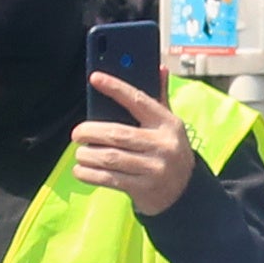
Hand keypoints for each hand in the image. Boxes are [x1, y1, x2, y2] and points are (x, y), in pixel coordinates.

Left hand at [70, 73, 198, 215]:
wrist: (186, 193)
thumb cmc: (170, 153)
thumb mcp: (170, 126)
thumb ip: (159, 99)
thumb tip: (159, 68)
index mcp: (168, 124)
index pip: (138, 100)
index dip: (115, 88)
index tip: (95, 78)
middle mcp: (163, 145)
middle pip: (117, 134)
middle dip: (91, 132)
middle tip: (77, 134)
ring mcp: (155, 168)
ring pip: (111, 158)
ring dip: (88, 155)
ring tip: (80, 153)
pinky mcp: (145, 189)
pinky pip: (110, 179)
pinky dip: (91, 175)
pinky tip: (81, 171)